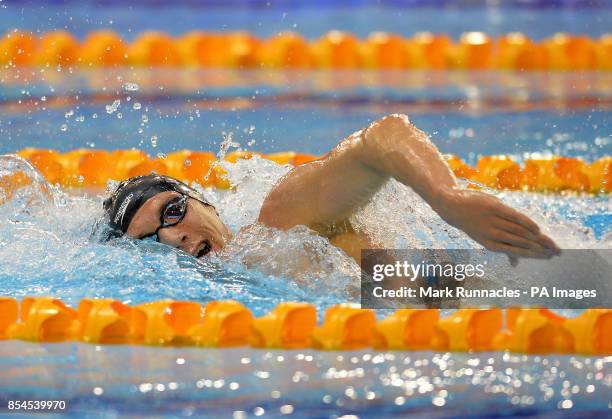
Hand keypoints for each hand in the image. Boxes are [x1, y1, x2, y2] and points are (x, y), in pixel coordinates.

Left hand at [434, 188, 560, 259]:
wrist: (452, 205)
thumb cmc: (473, 223)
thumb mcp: (484, 237)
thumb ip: (502, 248)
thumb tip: (516, 264)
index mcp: (490, 245)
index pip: (518, 252)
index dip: (535, 255)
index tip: (550, 258)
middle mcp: (492, 234)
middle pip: (522, 243)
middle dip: (541, 248)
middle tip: (557, 252)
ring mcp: (493, 221)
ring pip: (520, 231)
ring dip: (538, 238)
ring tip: (551, 243)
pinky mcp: (494, 207)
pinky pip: (514, 216)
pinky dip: (527, 223)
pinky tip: (537, 229)